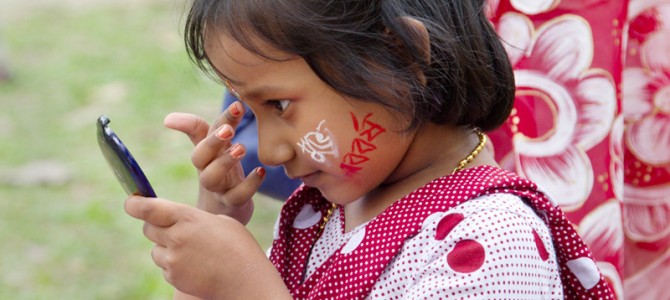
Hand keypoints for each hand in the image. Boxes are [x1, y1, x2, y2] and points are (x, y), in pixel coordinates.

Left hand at [125, 196, 290, 299]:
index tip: (131, 202)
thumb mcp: (220, 222)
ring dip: (167, 248)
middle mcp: (176, 238)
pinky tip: (196, 265)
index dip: (135, 204)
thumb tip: (177, 222)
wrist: (246, 280)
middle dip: (156, 226)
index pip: (148, 209)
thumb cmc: (239, 247)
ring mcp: (173, 260)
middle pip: (148, 228)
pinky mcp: (174, 278)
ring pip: (156, 250)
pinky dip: (175, 265)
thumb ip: (194, 219)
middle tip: (174, 229)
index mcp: (188, 218)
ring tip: (193, 252)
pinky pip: (165, 267)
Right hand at [164, 102, 262, 223]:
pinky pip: (237, 196)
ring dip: (225, 162)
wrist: (222, 213)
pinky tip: (261, 171)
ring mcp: (218, 188)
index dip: (213, 119)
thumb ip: (202, 128)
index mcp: (204, 153)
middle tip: (228, 130)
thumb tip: (170, 117)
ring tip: (241, 148)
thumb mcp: (213, 148)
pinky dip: (249, 184)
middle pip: (200, 156)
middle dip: (212, 142)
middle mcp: (207, 169)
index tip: (236, 105)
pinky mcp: (232, 204)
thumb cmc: (219, 172)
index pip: (203, 133)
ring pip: (212, 178)